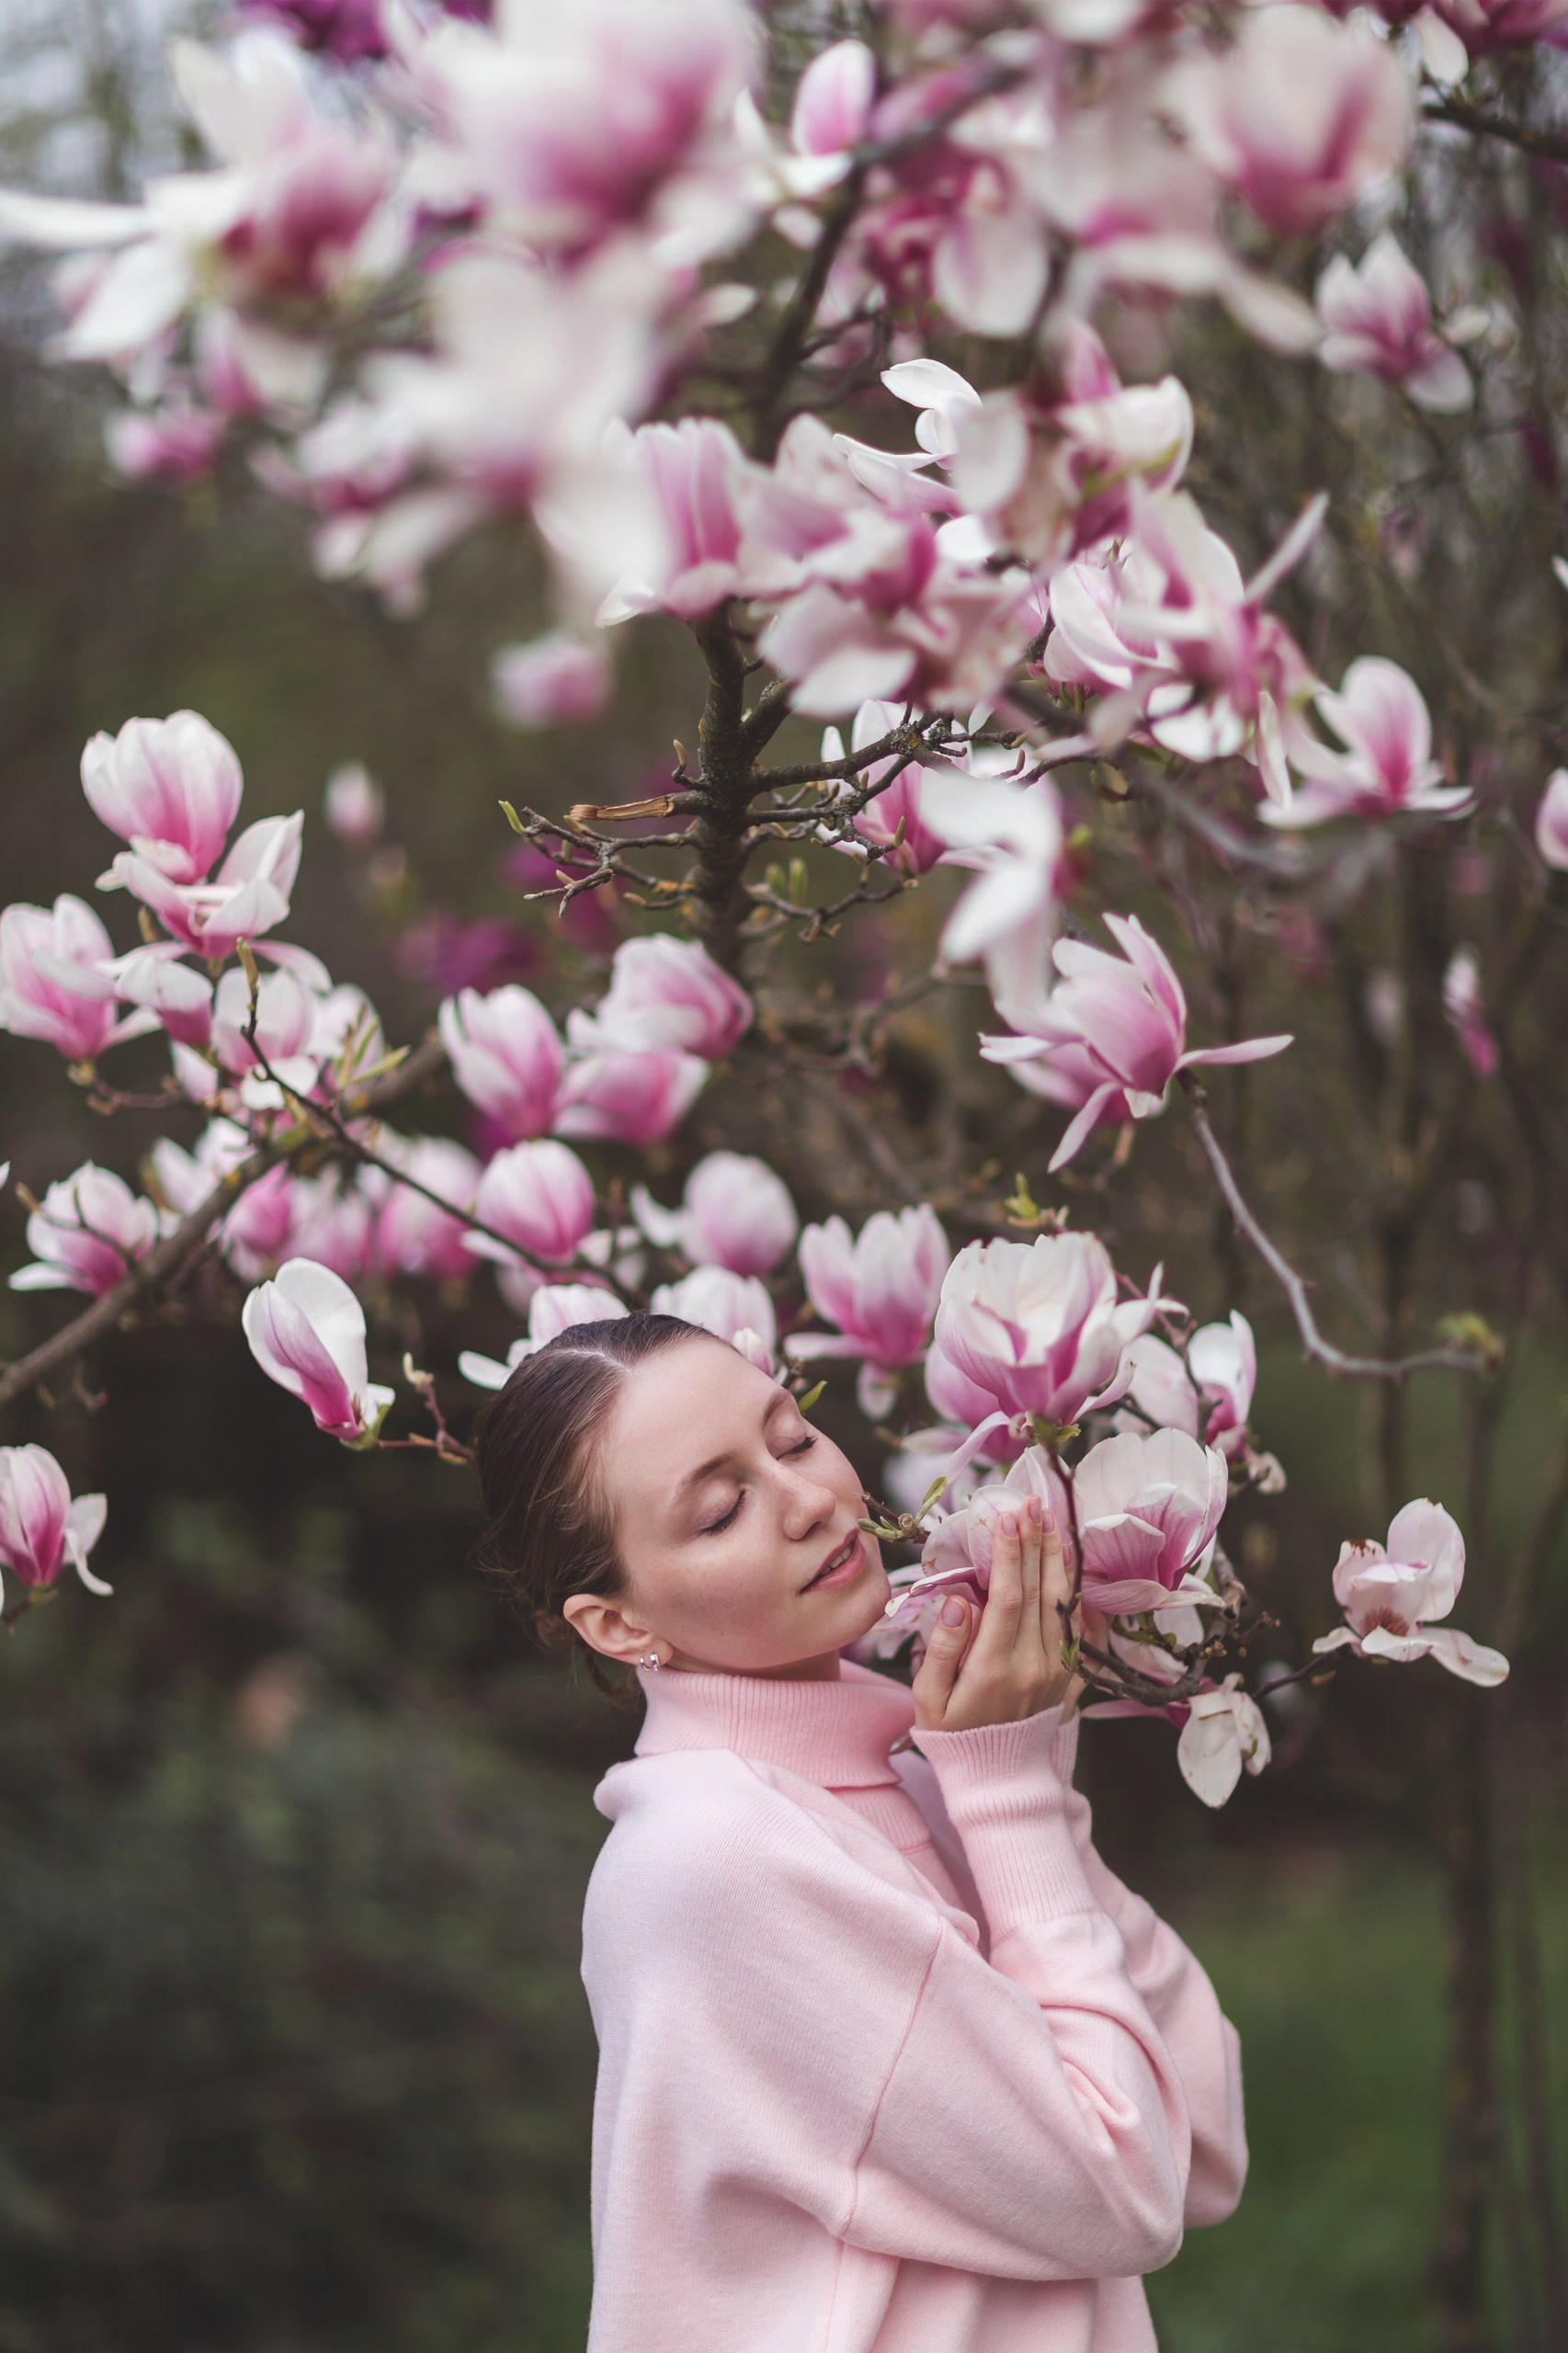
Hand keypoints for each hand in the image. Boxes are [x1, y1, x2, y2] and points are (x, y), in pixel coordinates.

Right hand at [912, 1493, 1080, 1732]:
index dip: (1009, 1553)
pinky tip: (1069, 1561)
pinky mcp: (1070, 1675)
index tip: (1006, 1515)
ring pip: (1063, 1602)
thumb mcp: (929, 1698)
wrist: (999, 1779)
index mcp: (995, 1667)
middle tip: (1032, 1501)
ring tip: (1051, 1519)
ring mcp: (1057, 1670)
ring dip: (1057, 1557)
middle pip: (1040, 1590)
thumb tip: (956, 1602)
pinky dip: (1076, 1589)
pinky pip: (1078, 1624)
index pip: (1008, 1596)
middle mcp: (1034, 1664)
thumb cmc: (953, 1735)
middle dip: (1035, 1541)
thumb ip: (942, 1649)